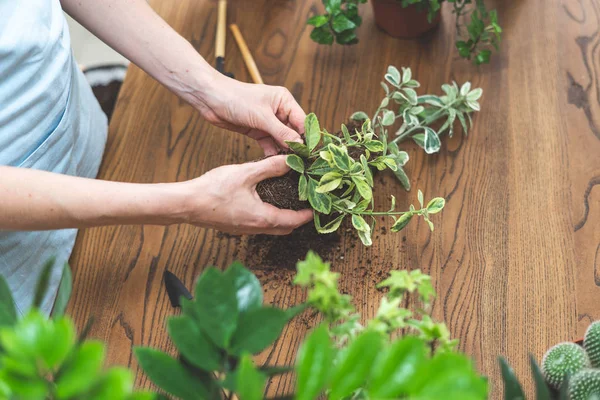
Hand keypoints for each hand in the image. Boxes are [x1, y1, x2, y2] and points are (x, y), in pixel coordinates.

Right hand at [180, 156, 312, 234]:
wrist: (187, 204)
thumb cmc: (214, 190)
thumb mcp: (246, 173)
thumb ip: (270, 167)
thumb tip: (290, 161)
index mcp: (262, 218)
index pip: (293, 221)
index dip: (307, 216)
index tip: (318, 209)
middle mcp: (255, 228)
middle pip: (284, 229)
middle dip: (297, 220)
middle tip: (306, 206)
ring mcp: (244, 229)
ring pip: (271, 228)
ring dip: (283, 219)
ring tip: (290, 203)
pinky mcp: (235, 226)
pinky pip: (258, 225)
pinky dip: (268, 217)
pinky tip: (265, 203)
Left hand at [190, 74, 305, 155]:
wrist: (210, 99)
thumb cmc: (236, 99)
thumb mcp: (262, 117)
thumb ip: (281, 132)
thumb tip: (299, 145)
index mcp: (284, 101)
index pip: (302, 121)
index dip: (306, 138)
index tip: (309, 154)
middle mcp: (279, 111)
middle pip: (293, 132)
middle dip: (296, 147)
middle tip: (301, 164)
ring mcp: (268, 122)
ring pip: (282, 140)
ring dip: (284, 152)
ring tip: (290, 167)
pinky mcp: (257, 131)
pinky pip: (269, 144)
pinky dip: (272, 153)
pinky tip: (275, 164)